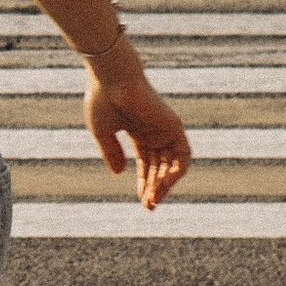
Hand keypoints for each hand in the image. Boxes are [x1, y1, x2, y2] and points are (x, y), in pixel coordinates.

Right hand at [85, 61, 191, 209]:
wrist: (112, 79)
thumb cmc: (103, 100)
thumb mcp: (102, 133)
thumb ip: (111, 153)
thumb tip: (119, 174)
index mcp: (137, 131)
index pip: (146, 163)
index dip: (144, 182)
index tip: (142, 201)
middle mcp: (154, 132)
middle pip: (160, 167)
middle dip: (155, 188)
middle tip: (149, 207)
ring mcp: (165, 129)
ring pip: (172, 164)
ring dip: (165, 184)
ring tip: (153, 200)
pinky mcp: (174, 126)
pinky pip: (182, 156)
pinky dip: (176, 173)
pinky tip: (163, 186)